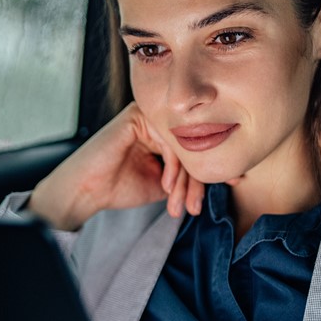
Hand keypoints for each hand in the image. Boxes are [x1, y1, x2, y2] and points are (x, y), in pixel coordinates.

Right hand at [27, 103, 204, 230]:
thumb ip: (187, 174)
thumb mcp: (164, 184)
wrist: (85, 191)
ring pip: (183, 145)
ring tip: (178, 204)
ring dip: (184, 180)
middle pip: (191, 145)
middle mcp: (157, 119)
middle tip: (197, 206)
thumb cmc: (117, 187)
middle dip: (198, 180)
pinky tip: (165, 187)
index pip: (195, 146)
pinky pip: (168, 141)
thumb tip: (220, 173)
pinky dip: (172, 167)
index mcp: (163, 131)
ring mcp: (147, 115)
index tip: (235, 183)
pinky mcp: (137, 116)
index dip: (212, 167)